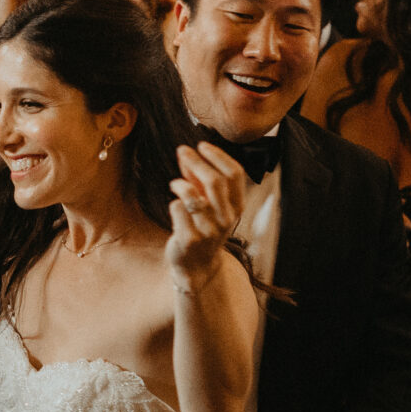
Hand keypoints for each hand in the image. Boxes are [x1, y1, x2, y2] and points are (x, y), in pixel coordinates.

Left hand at [164, 141, 247, 286]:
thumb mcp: (207, 202)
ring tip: (175, 184)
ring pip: (194, 196)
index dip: (218, 156)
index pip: (235, 174)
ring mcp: (209, 231)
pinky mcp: (190, 240)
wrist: (196, 266)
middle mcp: (227, 218)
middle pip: (215, 182)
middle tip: (182, 151)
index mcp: (236, 206)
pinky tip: (175, 208)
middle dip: (197, 162)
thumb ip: (197, 179)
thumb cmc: (202, 227)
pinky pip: (178, 210)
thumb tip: (185, 154)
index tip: (202, 145)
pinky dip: (173, 203)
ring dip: (181, 184)